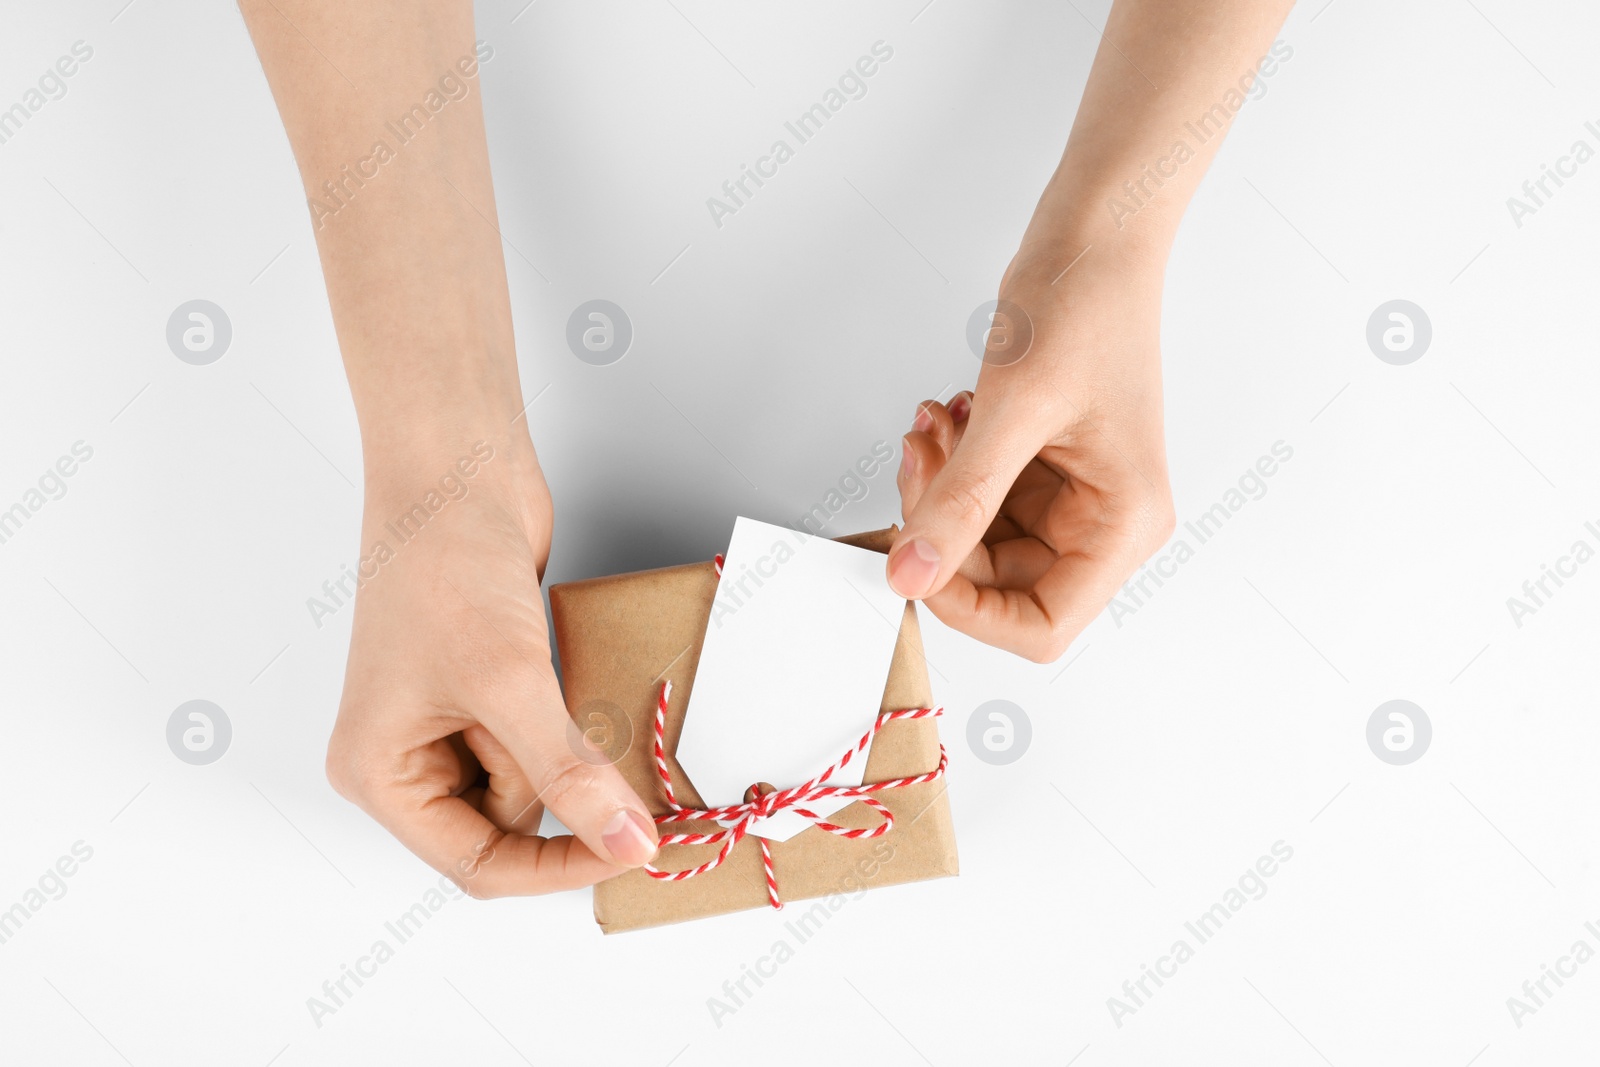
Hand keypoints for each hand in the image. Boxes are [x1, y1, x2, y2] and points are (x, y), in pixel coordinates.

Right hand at [325, 437, 658, 895]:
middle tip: (618, 760)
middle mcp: (408, 756)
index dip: (557, 867)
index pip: (477, 863)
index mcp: (380, 772)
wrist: (457, 467)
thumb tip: (624, 841)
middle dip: (566, 793)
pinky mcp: (493, 687)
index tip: (632, 848)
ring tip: (570, 688)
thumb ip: (568, 773)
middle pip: (509, 824)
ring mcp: (451, 721)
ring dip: (573, 751)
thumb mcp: (510, 683)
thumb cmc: (445, 562)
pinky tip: (576, 680)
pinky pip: (546, 736)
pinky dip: (574, 721)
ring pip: (536, 780)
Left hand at [888, 251, 1175, 661]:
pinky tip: (945, 420)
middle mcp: (1106, 521)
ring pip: (980, 540)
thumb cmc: (1086, 303)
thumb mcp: (1012, 411)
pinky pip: (980, 498)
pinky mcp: (1045, 469)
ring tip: (933, 429)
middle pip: (1001, 583)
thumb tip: (910, 573)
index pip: (1042, 626)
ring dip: (940, 491)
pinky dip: (950, 467)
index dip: (969, 608)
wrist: (1096, 234)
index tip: (915, 561)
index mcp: (1124, 524)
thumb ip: (960, 501)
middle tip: (918, 466)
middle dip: (942, 531)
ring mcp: (1073, 497)